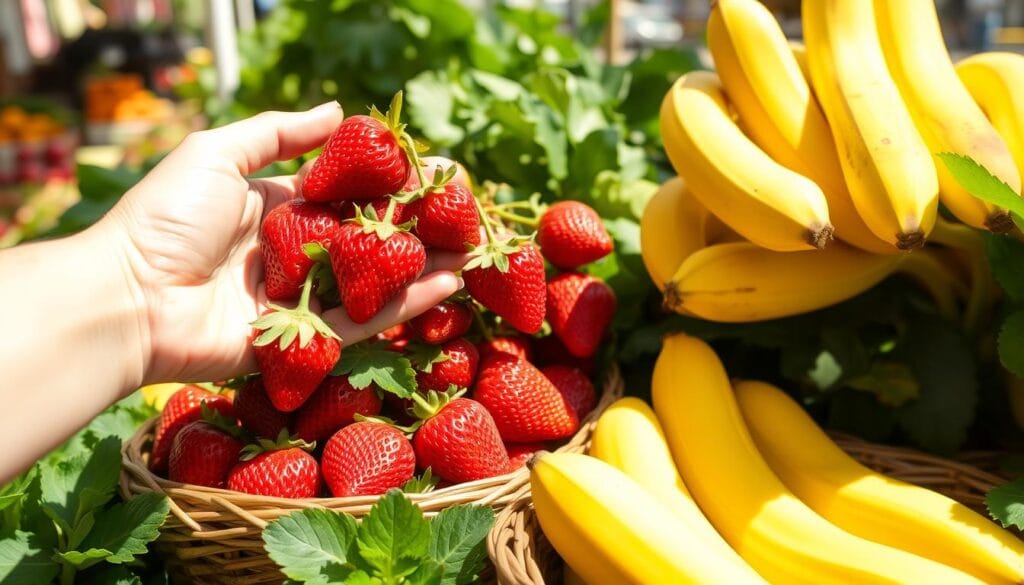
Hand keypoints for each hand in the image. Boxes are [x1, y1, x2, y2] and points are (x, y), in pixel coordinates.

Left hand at [103, 103, 465, 384]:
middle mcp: (292, 254)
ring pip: (375, 281)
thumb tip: (338, 110)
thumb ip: (278, 133)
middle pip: (368, 239)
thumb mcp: (217, 154)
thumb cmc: (165, 219)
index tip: (432, 173)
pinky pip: (363, 322)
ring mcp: (299, 300)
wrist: (126, 297)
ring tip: (473, 252)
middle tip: (467, 215)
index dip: (388, 184)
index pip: (345, 193)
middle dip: (417, 227)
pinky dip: (405, 305)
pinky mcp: (302, 341)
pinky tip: (447, 285)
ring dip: (424, 266)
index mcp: (273, 208)